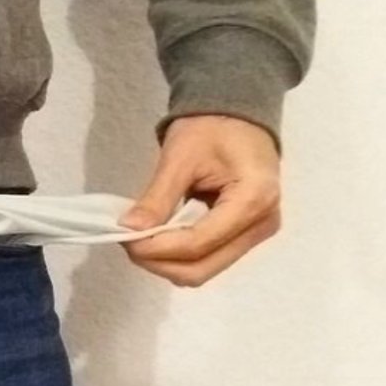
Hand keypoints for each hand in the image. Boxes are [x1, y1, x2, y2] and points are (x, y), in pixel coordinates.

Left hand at [118, 113, 281, 287]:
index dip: (156, 248)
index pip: (198, 243)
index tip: (123, 237)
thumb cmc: (211, 127)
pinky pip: (208, 259)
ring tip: (141, 239)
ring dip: (167, 262)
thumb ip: (156, 198)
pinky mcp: (246, 236)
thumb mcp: (179, 157)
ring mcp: (257, 233)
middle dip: (159, 262)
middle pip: (202, 268)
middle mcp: (262, 224)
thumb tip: (129, 230)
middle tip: (128, 241)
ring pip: (204, 270)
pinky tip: (159, 238)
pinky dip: (179, 255)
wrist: (236, 115)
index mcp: (253, 200)